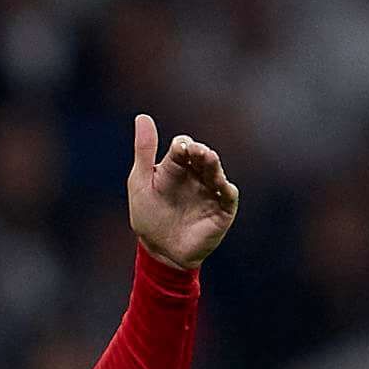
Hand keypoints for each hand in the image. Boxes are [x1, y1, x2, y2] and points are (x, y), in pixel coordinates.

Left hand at [126, 114, 239, 269]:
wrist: (159, 251)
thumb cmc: (148, 216)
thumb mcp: (140, 182)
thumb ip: (144, 151)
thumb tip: (142, 116)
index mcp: (176, 166)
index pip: (184, 148)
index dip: (182, 146)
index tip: (179, 147)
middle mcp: (196, 175)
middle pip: (203, 156)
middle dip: (200, 152)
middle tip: (196, 151)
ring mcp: (210, 191)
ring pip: (216, 173)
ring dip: (213, 166)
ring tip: (208, 159)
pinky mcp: (222, 209)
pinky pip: (228, 196)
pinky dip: (226, 190)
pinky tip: (223, 186)